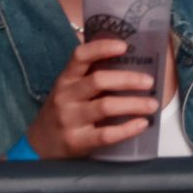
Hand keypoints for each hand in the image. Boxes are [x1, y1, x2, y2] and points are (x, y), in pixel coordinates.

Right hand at [25, 39, 159, 158]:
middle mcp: (65, 97)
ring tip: (152, 104)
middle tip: (149, 82)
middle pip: (98, 81)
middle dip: (128, 79)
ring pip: (105, 106)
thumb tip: (128, 59)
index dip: (101, 48)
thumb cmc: (63, 111)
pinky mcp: (77, 141)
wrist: (40, 146)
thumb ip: (90, 76)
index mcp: (65, 79)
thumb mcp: (69, 90)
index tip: (124, 46)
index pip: (80, 56)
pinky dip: (127, 129)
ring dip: (133, 104)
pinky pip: (106, 134)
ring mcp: (70, 120)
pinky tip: (142, 124)